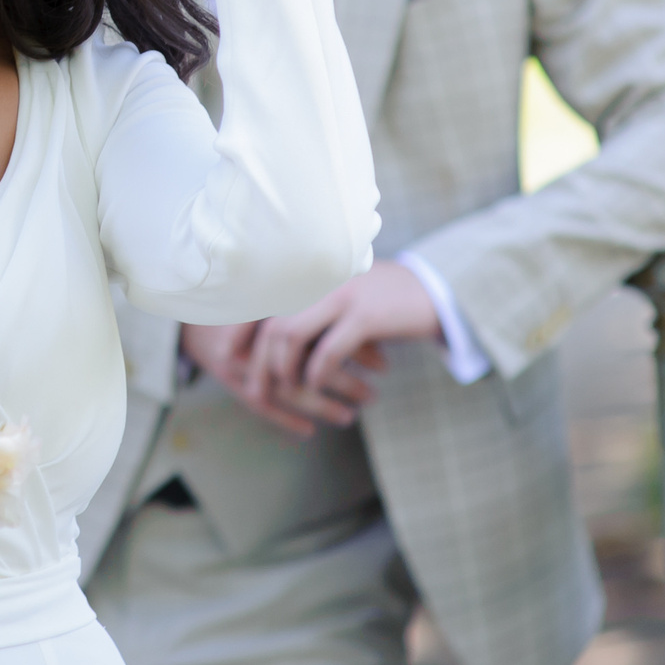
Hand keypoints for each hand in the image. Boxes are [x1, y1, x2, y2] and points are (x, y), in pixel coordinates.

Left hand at [188, 264, 442, 437]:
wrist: (436, 291)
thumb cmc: (384, 300)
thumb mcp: (342, 296)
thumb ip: (310, 308)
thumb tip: (274, 335)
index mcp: (311, 273)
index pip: (262, 299)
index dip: (239, 327)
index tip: (228, 353)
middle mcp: (318, 278)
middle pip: (269, 321)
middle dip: (257, 360)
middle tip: (254, 391)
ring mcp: (340, 294)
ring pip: (290, 334)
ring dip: (283, 369)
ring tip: (288, 391)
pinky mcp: (364, 315)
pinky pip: (328, 350)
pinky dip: (317, 373)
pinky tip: (318, 386)